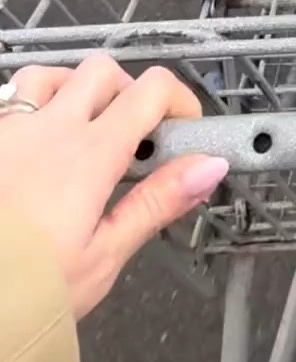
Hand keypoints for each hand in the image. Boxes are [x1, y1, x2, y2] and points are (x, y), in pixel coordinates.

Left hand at [0, 57, 228, 318]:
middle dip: (128, 93)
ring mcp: (8, 128)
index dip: (179, 100)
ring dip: (74, 89)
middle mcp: (48, 127)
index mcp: (89, 154)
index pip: (151, 90)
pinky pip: (10, 98)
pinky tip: (32, 145)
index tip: (184, 132)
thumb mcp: (103, 256)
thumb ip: (156, 202)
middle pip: (104, 71)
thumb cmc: (29, 290)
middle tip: (132, 137)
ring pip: (51, 74)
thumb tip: (210, 166)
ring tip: (79, 129)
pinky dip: (31, 106)